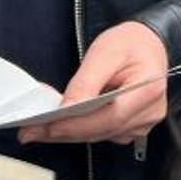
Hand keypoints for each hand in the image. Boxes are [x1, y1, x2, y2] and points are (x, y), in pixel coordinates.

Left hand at [19, 21, 168, 144]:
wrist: (148, 43)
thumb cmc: (130, 43)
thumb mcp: (105, 52)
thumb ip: (86, 83)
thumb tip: (67, 110)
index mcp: (147, 89)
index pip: (109, 117)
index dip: (76, 125)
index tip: (47, 126)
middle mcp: (149, 111)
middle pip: (102, 130)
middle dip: (64, 131)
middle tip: (31, 131)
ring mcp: (143, 122)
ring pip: (100, 135)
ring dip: (69, 132)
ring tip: (40, 126)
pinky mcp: (133, 127)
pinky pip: (103, 133)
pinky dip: (81, 129)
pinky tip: (63, 122)